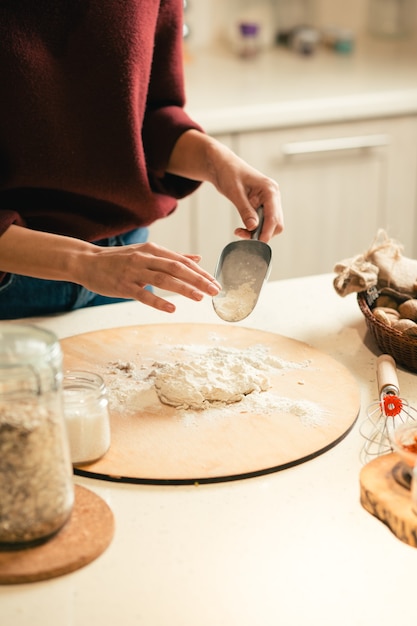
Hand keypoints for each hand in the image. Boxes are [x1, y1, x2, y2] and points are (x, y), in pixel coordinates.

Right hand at [83, 241, 220, 312]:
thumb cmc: (120, 259)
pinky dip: (158, 302)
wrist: (88, 262)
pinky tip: (172, 309)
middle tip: (215, 291)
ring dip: (183, 288)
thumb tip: (198, 258)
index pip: (182, 261)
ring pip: (163, 279)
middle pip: (176, 268)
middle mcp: (145, 258)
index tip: (215, 282)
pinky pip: (143, 294)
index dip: (200, 272)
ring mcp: (133, 272)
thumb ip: (172, 257)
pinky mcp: (123, 286)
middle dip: (198, 280)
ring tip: (199, 297)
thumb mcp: (146, 253)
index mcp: (153, 250)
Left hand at [167, 130, 283, 241]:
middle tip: (243, 237)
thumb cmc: (228, 173)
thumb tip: (254, 227)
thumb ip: (245, 210)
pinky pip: (262, 222)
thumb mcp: (234, 192)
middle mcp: (273, 195)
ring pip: (270, 225)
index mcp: (270, 190)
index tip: (256, 244)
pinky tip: (241, 228)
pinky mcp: (262, 205)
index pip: (274, 217)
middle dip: (262, 233)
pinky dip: (253, 228)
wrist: (221, 165)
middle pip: (276, 223)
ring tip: (239, 232)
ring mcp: (269, 201)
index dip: (266, 233)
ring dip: (257, 232)